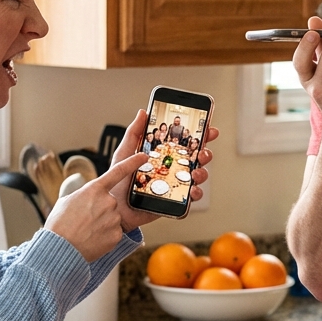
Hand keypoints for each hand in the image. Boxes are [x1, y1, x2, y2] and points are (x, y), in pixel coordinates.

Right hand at [45, 152, 148, 260]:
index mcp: (94, 189)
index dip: (133, 162)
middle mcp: (108, 201)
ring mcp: (114, 218)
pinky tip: (92, 239)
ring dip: (103, 223)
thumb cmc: (60, 224)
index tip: (143, 156)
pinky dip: (105, 236)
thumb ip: (84, 195)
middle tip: (85, 220)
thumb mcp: (67, 201)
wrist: (60, 248)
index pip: (118, 172)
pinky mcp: (117, 234)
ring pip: (112, 218)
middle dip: (101, 210)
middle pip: (110, 202)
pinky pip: (114, 232)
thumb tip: (88, 198)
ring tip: (86, 231)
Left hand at [103, 109, 220, 229]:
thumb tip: (143, 112)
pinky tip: (192, 189)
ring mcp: (174, 185)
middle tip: (203, 152)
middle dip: (205, 153)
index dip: (199, 135)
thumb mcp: (124, 153)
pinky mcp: (173, 201)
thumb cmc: (117, 181)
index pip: (184, 142)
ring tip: (196, 173)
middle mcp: (171, 169)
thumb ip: (134, 133)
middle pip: (196, 158)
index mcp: (162, 155)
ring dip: (202, 173)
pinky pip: (190, 198)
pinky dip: (195, 194)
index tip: (208, 129)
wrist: (113, 208)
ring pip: (197, 176)